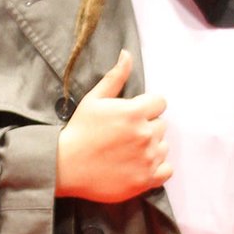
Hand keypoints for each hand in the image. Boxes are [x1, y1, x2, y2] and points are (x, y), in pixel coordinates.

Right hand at [55, 49, 170, 202]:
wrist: (66, 167)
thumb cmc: (79, 131)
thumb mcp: (94, 99)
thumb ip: (115, 77)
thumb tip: (127, 54)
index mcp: (134, 112)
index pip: (160, 102)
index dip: (148, 107)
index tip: (133, 115)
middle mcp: (145, 134)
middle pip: (161, 125)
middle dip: (147, 127)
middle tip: (126, 135)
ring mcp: (148, 158)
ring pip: (164, 146)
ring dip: (152, 147)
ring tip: (129, 151)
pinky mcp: (146, 179)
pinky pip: (167, 169)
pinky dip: (157, 167)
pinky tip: (139, 165)